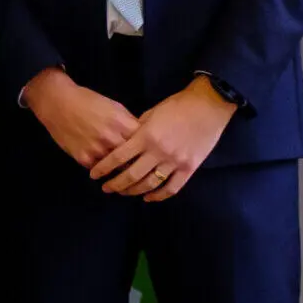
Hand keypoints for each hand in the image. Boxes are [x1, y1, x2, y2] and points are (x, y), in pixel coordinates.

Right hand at [23, 68, 138, 168]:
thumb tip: (141, 137)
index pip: (145, 143)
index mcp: (122, 123)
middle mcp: (112, 138)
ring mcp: (97, 150)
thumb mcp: (114, 106)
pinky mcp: (84, 158)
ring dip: (120, 171)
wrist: (57, 103)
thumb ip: (128, 122)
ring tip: (124, 175)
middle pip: (134, 160)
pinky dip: (102, 169)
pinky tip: (103, 169)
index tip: (149, 154)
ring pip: (117, 169)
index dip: (148, 149)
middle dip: (137, 164)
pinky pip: (99, 169)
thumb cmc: (88, 101)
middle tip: (140, 170)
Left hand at [90, 77, 239, 200]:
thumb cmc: (177, 106)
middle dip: (115, 184)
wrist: (208, 106)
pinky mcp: (189, 168)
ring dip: (133, 191)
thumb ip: (137, 129)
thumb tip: (124, 142)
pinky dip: (158, 196)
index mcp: (146, 136)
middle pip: (131, 175)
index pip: (118, 157)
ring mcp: (174, 161)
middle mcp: (158, 151)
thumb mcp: (151, 114)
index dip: (104, 168)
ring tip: (123, 192)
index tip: (94, 175)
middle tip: (106, 188)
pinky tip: (147, 197)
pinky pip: (171, 188)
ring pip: (149, 184)